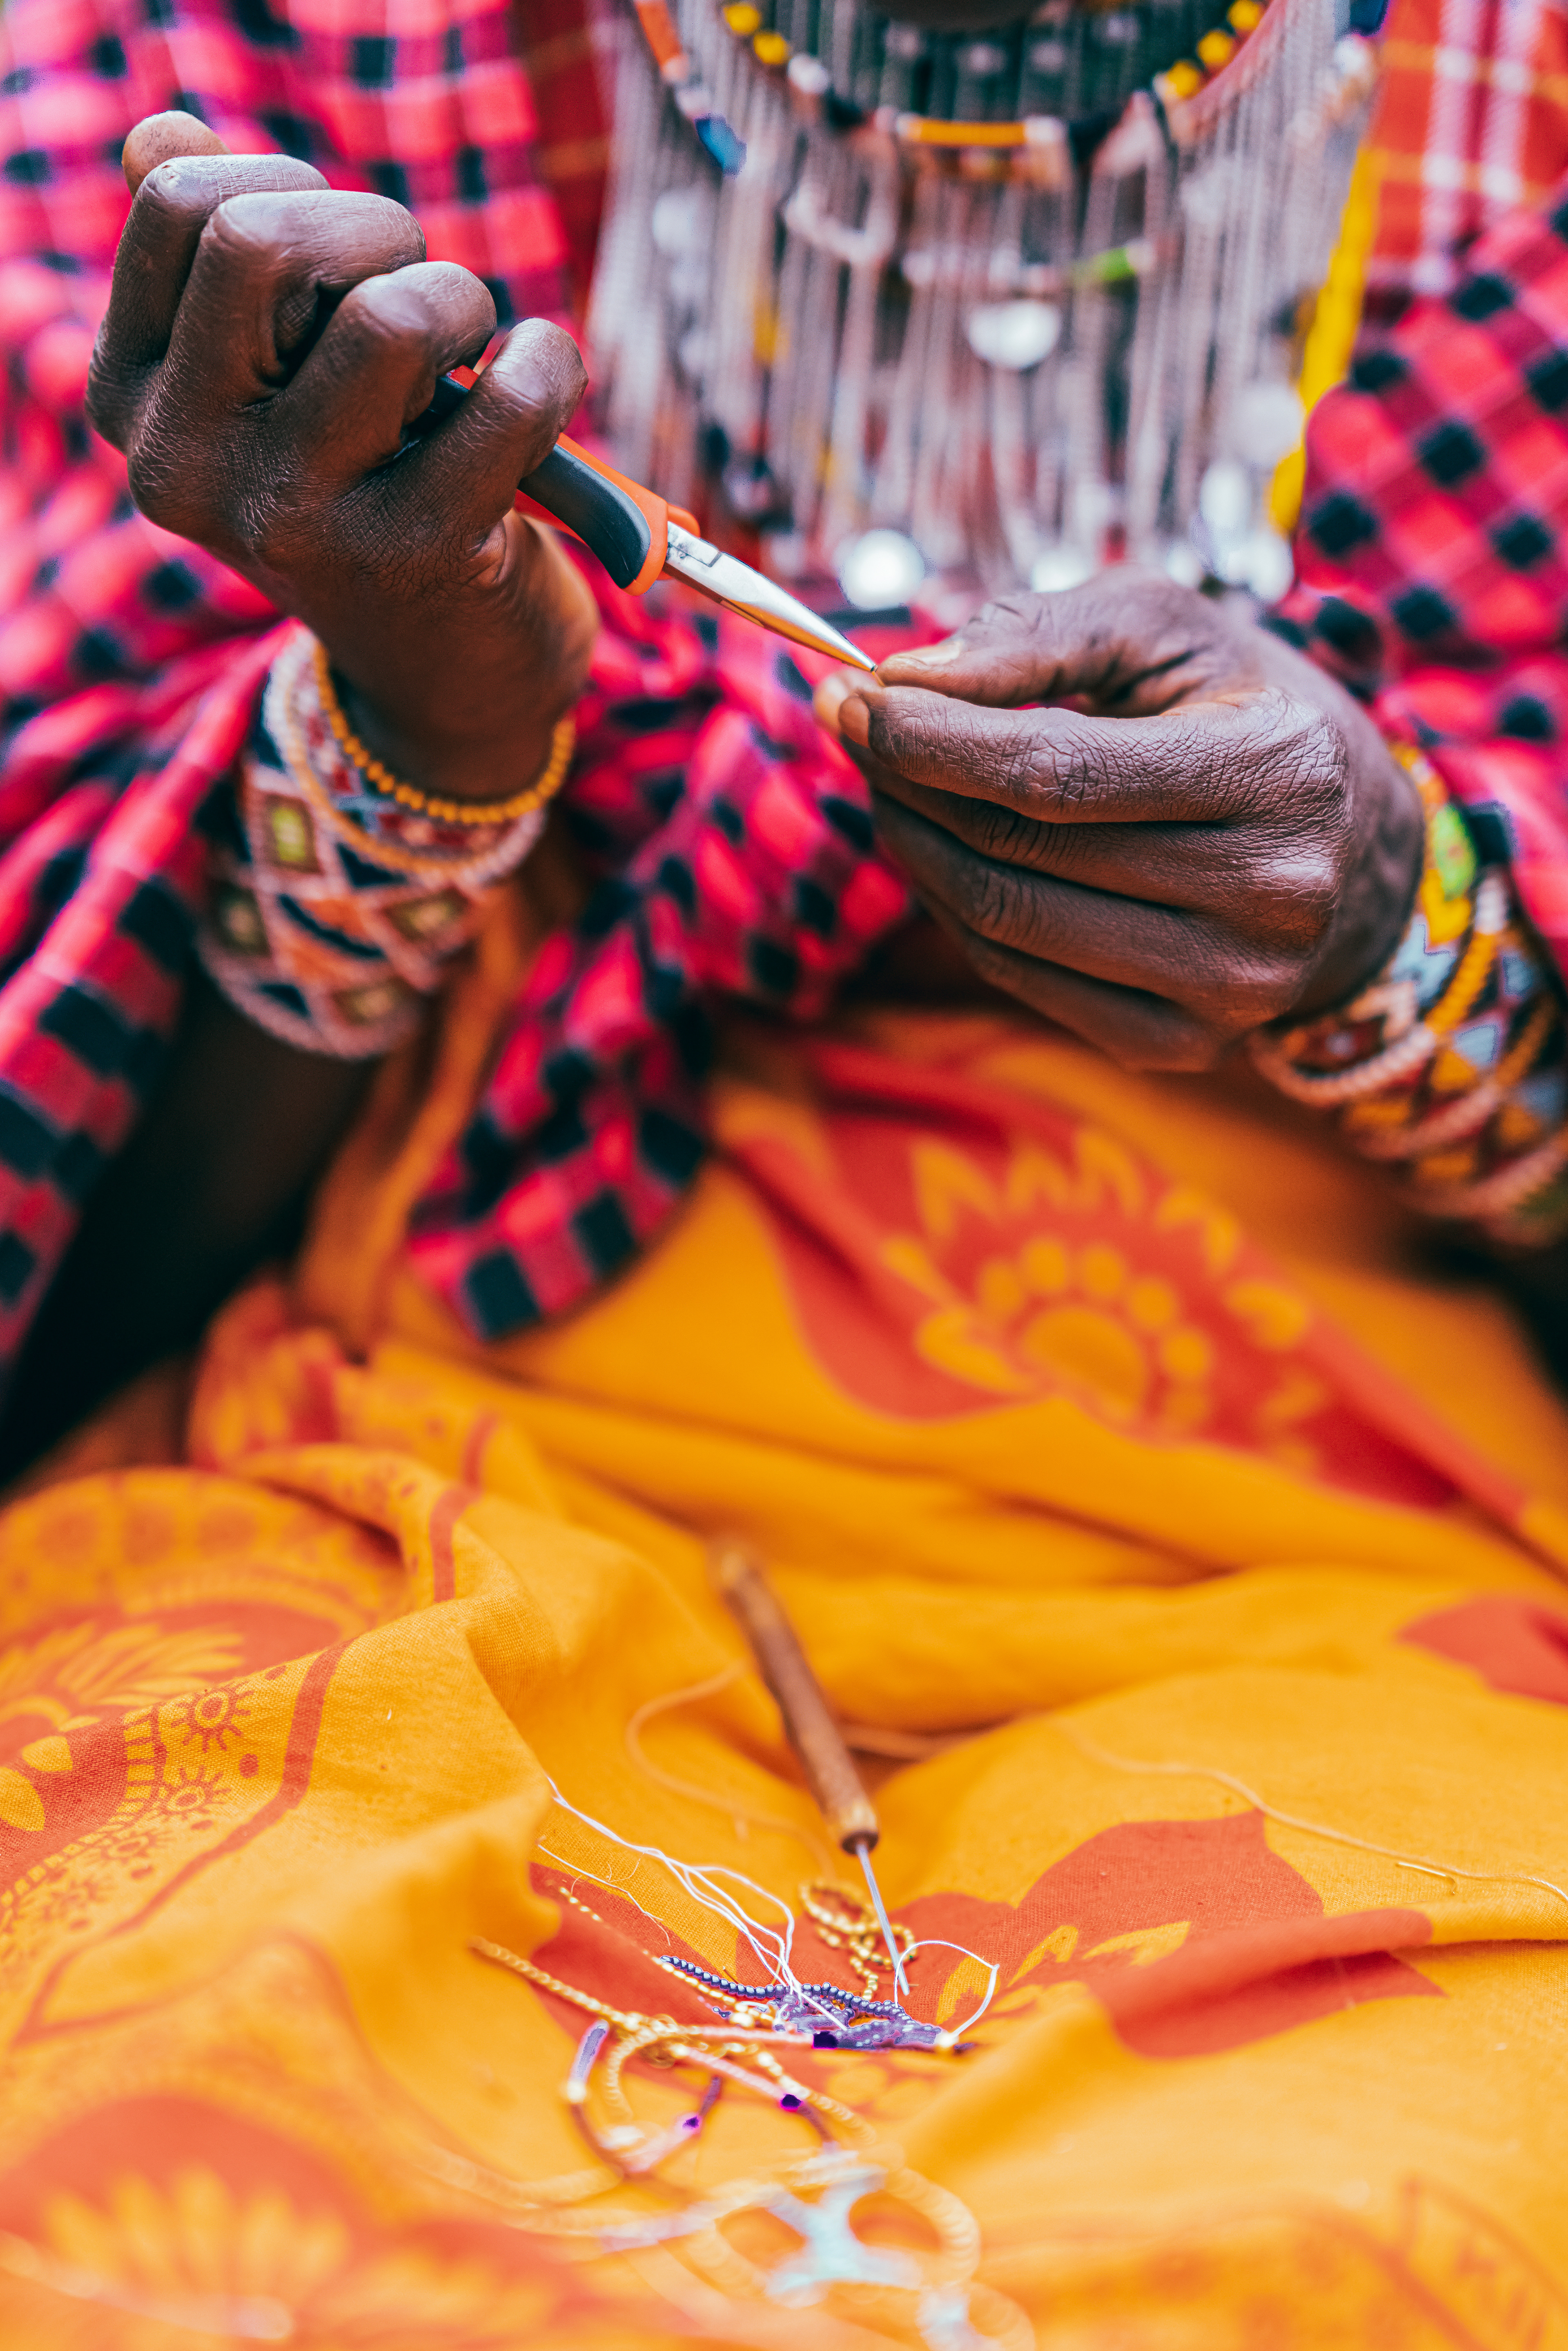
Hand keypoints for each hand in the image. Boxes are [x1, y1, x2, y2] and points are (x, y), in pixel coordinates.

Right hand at [86, 112, 597, 803]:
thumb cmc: (363, 486)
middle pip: (264, 238)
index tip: (339, 261)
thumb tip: (164, 137)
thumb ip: (212, 261)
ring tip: (472, 356)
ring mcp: (295, 520)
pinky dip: (551, 365)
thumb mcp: (267, 383)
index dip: (288, 187)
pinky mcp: (413, 559)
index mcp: (134, 402)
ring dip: (462, 299)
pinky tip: (540, 384)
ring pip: (391, 314)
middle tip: (421, 299)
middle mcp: (190, 465)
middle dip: (375, 233)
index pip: (179, 200)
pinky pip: (510, 396)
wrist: (443, 674)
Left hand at [815, 574, 1424, 1070]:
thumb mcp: (1166, 630)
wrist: (1357, 853)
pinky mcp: (1182, 1045)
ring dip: (916, 849)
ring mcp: (1227, 988)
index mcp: (1275, 771)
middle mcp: (1266, 895)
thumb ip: (1038, 633)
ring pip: (1005, 922)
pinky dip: (957, 912)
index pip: (1052, 773)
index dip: (929, 738)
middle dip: (908, 783)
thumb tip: (904, 680)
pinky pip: (1021, 980)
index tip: (851, 696)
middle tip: (856, 730)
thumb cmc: (1243, 713)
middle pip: (1018, 849)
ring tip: (893, 786)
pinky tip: (945, 856)